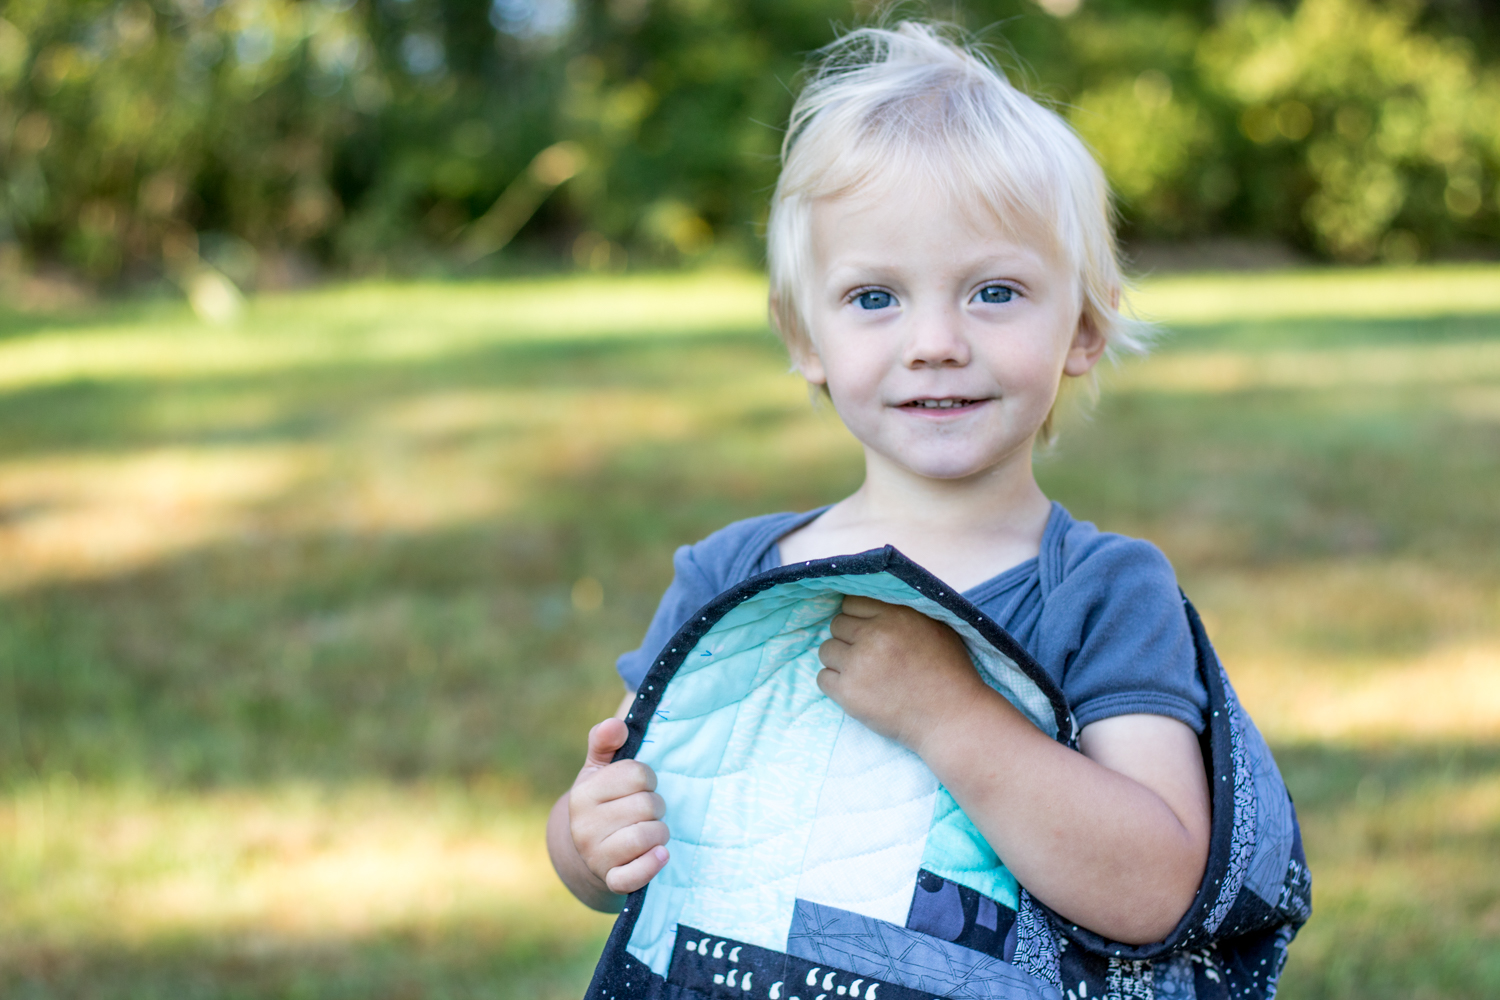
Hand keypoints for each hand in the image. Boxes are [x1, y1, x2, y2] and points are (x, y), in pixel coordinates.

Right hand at [568, 718, 670, 894]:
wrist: (591, 853)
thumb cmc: (604, 803)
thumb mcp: (599, 770)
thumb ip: (605, 742)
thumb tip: (615, 725)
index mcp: (584, 793)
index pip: (637, 774)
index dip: (648, 778)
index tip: (640, 786)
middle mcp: (584, 825)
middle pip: (647, 805)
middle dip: (657, 806)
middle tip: (648, 812)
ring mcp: (596, 856)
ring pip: (647, 836)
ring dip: (660, 833)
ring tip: (652, 831)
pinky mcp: (610, 880)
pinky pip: (635, 875)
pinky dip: (652, 865)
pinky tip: (661, 855)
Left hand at [816, 595, 987, 754]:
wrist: (953, 719)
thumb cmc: (950, 673)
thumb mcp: (936, 626)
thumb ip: (905, 610)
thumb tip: (875, 603)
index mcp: (896, 615)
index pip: (851, 603)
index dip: (859, 618)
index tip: (868, 632)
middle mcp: (873, 635)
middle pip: (836, 625)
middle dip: (849, 639)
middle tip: (869, 657)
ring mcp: (858, 664)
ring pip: (826, 650)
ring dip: (840, 661)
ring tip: (864, 675)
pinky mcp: (848, 693)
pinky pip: (822, 678)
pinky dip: (835, 685)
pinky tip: (858, 690)